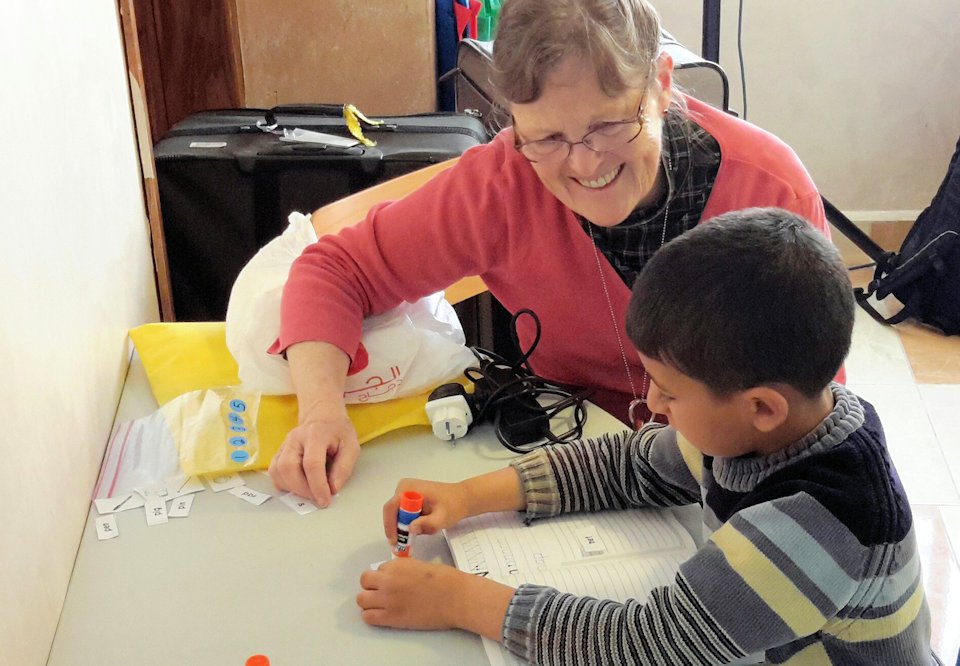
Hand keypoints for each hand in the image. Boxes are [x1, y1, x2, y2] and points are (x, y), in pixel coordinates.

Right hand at [268, 405, 358, 507]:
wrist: (322, 416)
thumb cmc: (338, 432)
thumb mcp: (351, 446)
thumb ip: (344, 468)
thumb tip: (332, 488)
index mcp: (315, 435)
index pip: (311, 463)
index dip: (317, 485)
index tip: (325, 500)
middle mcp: (295, 438)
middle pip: (288, 467)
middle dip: (302, 489)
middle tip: (317, 498)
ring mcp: (284, 444)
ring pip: (277, 471)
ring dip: (292, 488)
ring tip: (310, 492)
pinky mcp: (279, 452)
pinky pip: (274, 472)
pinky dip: (284, 484)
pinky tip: (299, 486)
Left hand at [358, 559, 513, 638]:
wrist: (455, 597)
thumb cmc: (445, 580)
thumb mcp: (420, 566)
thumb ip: (404, 570)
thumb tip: (396, 577)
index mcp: (397, 565)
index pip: (378, 569)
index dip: (384, 576)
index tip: (392, 582)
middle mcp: (388, 580)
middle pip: (364, 581)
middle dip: (372, 586)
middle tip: (382, 592)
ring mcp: (387, 599)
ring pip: (361, 600)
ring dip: (369, 601)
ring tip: (380, 605)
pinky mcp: (391, 617)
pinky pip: (367, 617)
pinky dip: (371, 616)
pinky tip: (382, 616)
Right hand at [382, 478, 470, 544]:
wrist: (462, 498)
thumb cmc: (453, 506)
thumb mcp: (442, 518)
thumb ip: (427, 524)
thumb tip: (410, 528)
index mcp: (408, 488)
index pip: (391, 508)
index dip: (390, 526)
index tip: (395, 541)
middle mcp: (403, 487)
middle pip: (392, 512)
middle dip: (399, 528)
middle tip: (406, 543)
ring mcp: (405, 491)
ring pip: (397, 514)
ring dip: (406, 526)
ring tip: (421, 532)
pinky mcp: (409, 496)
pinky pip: (403, 513)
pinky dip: (410, 523)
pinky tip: (423, 526)